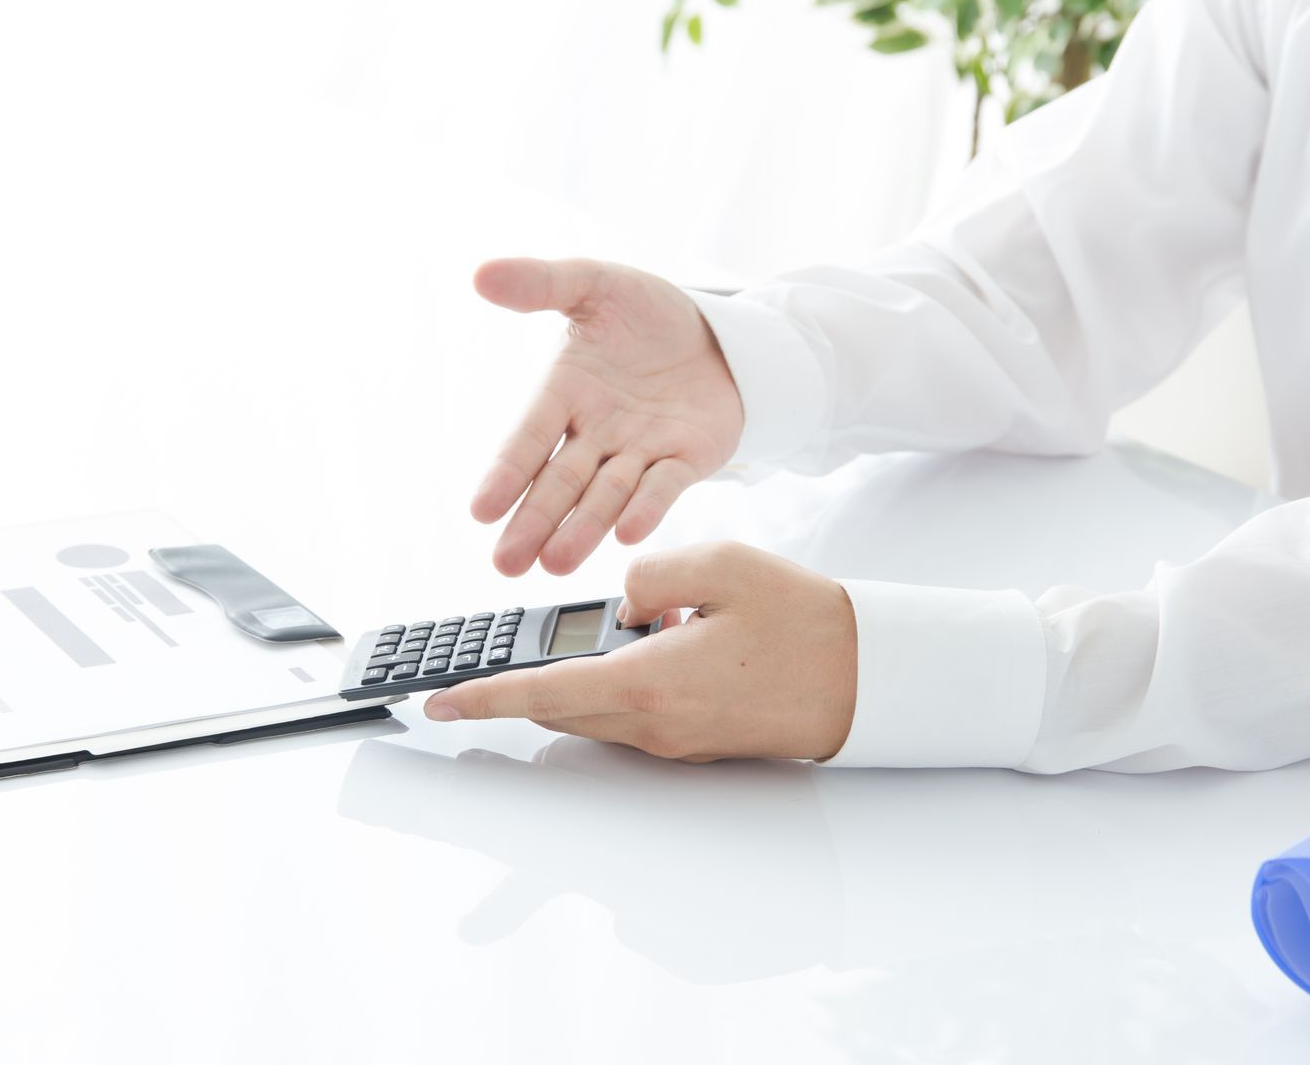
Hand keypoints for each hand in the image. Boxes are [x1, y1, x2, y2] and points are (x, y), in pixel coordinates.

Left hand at [423, 543, 857, 762]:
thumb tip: (623, 601)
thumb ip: (650, 573)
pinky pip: (632, 717)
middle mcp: (654, 726)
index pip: (542, 693)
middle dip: (523, 683)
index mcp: (648, 683)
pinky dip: (616, 686)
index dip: (484, 698)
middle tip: (493, 659)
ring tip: (592, 634)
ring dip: (577, 679)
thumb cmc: (805, 625)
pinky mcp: (696, 744)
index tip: (440, 702)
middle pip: (560, 707)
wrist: (869, 680)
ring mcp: (676, 742)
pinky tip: (649, 644)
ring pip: (595, 713)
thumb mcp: (722, 566)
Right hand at [470, 257, 744, 576]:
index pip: (527, 440)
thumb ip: (540, 283)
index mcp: (564, 393)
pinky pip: (664, 486)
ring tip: (556, 564)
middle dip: (533, 523)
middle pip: (559, 484)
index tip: (480, 511)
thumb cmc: (646, 311)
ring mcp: (640, 450)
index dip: (506, 474)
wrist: (718, 328)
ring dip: (582, 529)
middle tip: (506, 563)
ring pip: (606, 496)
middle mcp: (596, 432)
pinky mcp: (686, 458)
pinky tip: (628, 534)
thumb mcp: (593, 283)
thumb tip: (480, 274)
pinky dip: (647, 509)